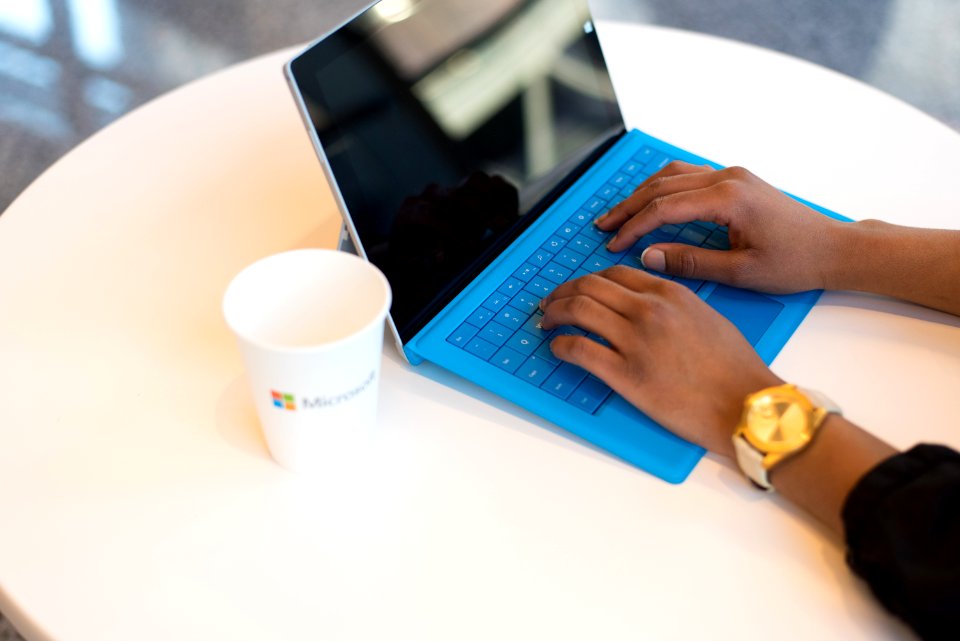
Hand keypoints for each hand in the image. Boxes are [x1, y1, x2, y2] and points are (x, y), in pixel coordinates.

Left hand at [540, 266, 781, 456]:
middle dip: (562, 292)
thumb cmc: (733, 367)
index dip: (587, 279)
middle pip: (589, 287)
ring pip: (578, 311)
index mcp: (669, 293)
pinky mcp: (626, 374)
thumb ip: (672, 304)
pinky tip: (556, 348)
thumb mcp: (706, 317)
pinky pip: (579, 350)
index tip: (577, 289)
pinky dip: (560, 345)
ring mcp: (635, 341)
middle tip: (550, 304)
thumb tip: (643, 303)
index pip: (613, 273)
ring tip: (547, 322)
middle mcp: (649, 310)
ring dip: (554, 314)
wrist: (744, 403)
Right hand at [597, 162, 845, 293]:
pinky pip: (689, 176)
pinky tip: (650, 201)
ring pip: (673, 176)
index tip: (614, 245)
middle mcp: (728, 178)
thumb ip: (690, 262)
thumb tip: (649, 256)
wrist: (834, 248)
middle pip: (662, 187)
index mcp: (729, 199)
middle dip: (628, 207)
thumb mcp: (740, 272)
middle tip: (603, 227)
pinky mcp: (736, 181)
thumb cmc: (796, 262)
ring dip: (642, 194)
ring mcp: (733, 175)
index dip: (634, 227)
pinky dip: (663, 187)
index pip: (664, 208)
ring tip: (619, 214)